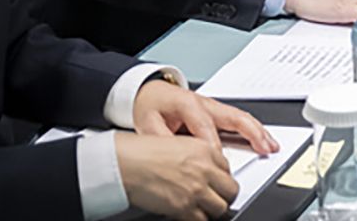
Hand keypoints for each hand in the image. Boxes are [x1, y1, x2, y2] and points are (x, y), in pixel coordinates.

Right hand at [113, 132, 237, 220]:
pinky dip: (197, 219)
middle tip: (217, 199)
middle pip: (230, 189)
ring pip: (220, 208)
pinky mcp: (183, 207)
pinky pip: (201, 219)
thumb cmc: (142, 151)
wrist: (126, 163)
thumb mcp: (178, 143)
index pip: (227, 168)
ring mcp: (196, 189)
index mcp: (205, 150)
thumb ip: (197, 156)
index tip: (217, 184)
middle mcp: (205, 169)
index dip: (221, 178)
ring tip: (205, 210)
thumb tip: (206, 169)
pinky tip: (190, 215)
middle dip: (225, 196)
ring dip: (213, 210)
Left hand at [132, 80, 276, 155]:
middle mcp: (206, 104)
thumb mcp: (147, 123)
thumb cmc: (151, 106)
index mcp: (188, 104)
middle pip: (234, 117)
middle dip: (251, 133)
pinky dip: (254, 129)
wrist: (151, 92)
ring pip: (242, 118)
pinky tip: (263, 139)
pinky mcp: (218, 113)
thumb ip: (161, 140)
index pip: (205, 126)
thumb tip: (176, 156)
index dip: (212, 145)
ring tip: (271, 146)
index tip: (218, 162)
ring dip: (259, 131)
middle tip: (264, 148)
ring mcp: (215, 107)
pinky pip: (240, 120)